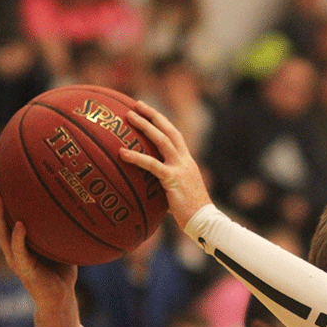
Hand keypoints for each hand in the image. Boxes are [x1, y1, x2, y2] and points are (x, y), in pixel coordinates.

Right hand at [0, 177, 78, 326]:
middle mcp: (12, 247)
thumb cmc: (61, 269)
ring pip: (2, 234)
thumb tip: (80, 202)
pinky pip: (20, 251)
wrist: (60, 297)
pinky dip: (19, 238)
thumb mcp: (61, 243)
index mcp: (18, 240)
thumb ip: (62, 226)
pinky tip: (20, 225)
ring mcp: (16, 258)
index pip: (3, 214)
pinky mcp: (25, 269)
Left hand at [122, 101, 211, 230]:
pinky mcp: (173, 179)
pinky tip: (122, 153)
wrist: (204, 221)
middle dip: (153, 116)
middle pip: (169, 131)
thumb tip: (148, 192)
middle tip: (137, 105)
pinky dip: (136, 157)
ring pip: (162, 140)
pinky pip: (152, 164)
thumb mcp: (179, 194)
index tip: (148, 112)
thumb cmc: (191, 213)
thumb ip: (166, 187)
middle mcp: (185, 161)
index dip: (162, 122)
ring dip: (145, 126)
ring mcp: (180, 168)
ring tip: (129, 117)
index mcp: (188, 162)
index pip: (175, 136)